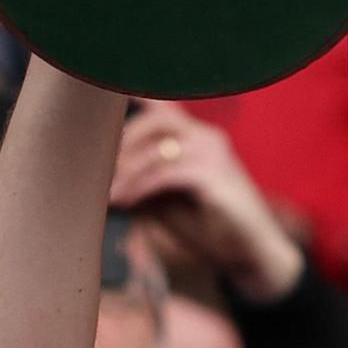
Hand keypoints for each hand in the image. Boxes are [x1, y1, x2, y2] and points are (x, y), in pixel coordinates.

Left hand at [109, 105, 300, 301]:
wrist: (248, 255)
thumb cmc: (208, 227)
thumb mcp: (166, 202)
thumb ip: (141, 183)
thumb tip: (99, 178)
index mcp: (197, 138)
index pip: (164, 108)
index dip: (136, 94)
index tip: (108, 92)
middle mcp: (207, 138)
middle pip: (156, 122)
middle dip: (123, 146)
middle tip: (100, 173)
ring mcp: (214, 154)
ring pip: (158, 150)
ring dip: (127, 174)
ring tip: (110, 197)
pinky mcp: (215, 176)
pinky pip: (167, 174)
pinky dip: (141, 187)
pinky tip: (126, 201)